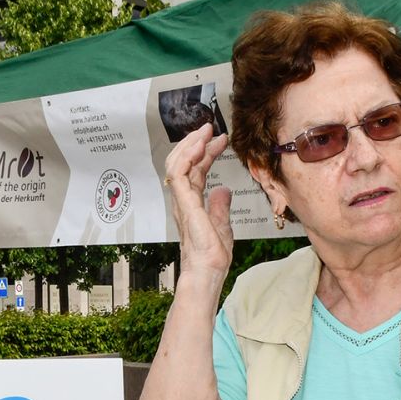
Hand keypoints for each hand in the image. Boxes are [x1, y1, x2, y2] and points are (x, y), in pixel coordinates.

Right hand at [163, 123, 233, 284]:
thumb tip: (224, 191)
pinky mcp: (184, 203)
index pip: (195, 170)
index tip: (221, 140)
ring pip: (176, 163)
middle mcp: (184, 200)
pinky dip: (187, 156)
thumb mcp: (222, 225)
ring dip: (190, 144)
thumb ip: (220, 207)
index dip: (206, 153)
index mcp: (192, 203)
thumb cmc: (212, 257)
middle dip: (195, 142)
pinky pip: (178, 172)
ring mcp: (182, 200)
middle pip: (183, 162)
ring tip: (204, 131)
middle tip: (210, 128)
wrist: (208, 271)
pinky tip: (200, 146)